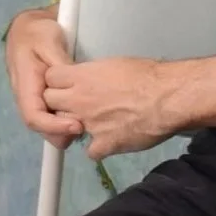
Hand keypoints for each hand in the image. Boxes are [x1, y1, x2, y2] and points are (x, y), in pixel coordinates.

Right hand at [5, 10, 82, 149]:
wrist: (29, 28)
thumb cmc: (39, 34)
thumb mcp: (50, 43)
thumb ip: (61, 64)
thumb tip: (74, 84)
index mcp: (24, 87)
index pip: (33, 117)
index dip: (53, 127)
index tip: (77, 126)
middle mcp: (28, 99)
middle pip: (42, 127)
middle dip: (63, 134)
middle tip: (89, 128)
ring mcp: (36, 100)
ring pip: (49, 123)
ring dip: (66, 128)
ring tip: (90, 123)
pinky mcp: (45, 98)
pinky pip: (54, 114)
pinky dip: (67, 119)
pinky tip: (85, 115)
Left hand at [43, 58, 173, 161]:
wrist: (166, 98)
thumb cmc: (147, 74)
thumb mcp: (116, 64)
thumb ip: (96, 75)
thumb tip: (93, 82)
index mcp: (83, 76)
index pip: (50, 78)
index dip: (57, 82)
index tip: (66, 84)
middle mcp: (79, 100)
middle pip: (49, 103)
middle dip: (58, 104)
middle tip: (75, 104)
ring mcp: (88, 125)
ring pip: (63, 129)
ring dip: (73, 126)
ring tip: (94, 122)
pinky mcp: (101, 145)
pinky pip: (90, 151)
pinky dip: (99, 147)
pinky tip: (111, 139)